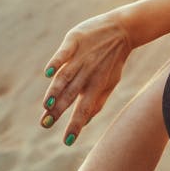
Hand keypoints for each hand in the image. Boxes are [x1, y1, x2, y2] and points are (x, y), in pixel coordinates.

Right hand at [40, 13, 132, 144]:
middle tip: (45, 124)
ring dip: (56, 91)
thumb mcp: (110, 82)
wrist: (123, 29)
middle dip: (58, 111)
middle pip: (70, 95)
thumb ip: (98, 102)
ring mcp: (81, 57)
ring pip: (65, 77)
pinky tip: (48, 73)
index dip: (76, 125)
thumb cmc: (114, 60)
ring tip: (46, 105)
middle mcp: (87, 73)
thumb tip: (85, 122)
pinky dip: (56, 62)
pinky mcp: (74, 40)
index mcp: (96, 85)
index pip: (84, 109)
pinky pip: (63, 53)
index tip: (67, 141)